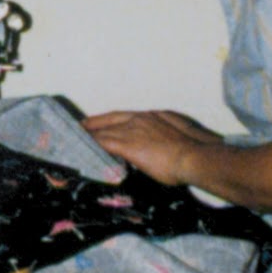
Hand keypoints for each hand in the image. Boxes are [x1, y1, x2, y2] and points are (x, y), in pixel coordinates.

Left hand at [83, 110, 220, 185]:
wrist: (194, 156)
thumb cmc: (193, 150)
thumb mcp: (178, 134)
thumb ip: (164, 135)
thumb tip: (161, 145)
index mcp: (152, 116)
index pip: (124, 116)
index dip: (110, 119)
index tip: (100, 122)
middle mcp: (140, 119)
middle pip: (110, 120)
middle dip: (94, 124)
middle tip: (80, 127)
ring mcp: (132, 131)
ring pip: (104, 132)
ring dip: (90, 136)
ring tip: (77, 140)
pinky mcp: (127, 145)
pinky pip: (103, 144)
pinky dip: (92, 146)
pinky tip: (83, 150)